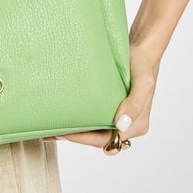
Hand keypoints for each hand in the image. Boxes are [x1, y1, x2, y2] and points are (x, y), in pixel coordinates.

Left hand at [43, 43, 159, 148]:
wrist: (141, 52)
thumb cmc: (142, 67)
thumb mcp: (143, 83)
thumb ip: (136, 104)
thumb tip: (121, 125)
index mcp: (136, 126)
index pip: (106, 141)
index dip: (84, 139)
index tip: (64, 133)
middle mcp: (126, 126)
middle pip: (97, 139)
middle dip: (74, 137)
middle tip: (49, 132)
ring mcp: (117, 117)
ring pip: (94, 131)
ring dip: (75, 131)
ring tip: (51, 125)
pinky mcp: (110, 106)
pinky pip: (93, 118)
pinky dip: (79, 119)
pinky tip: (63, 113)